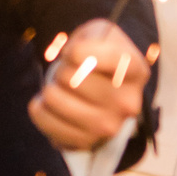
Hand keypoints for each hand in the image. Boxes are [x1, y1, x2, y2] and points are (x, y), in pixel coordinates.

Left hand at [30, 19, 147, 151]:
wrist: (102, 86)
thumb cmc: (99, 54)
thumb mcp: (100, 32)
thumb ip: (88, 40)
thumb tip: (71, 58)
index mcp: (136, 71)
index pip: (106, 58)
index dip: (78, 51)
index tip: (74, 52)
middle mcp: (128, 103)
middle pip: (74, 78)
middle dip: (63, 69)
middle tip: (69, 72)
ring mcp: (110, 127)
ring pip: (56, 100)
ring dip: (49, 89)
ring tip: (59, 88)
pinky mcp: (87, 142)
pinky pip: (47, 123)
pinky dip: (40, 110)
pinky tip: (46, 104)